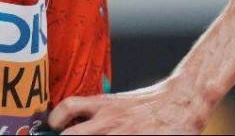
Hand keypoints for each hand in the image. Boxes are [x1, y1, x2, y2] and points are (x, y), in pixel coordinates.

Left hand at [47, 79, 211, 134]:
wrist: (181, 102)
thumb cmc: (150, 102)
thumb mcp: (120, 102)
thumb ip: (100, 111)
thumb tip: (81, 120)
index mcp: (104, 105)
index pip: (69, 107)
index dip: (56, 118)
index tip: (54, 125)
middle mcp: (108, 122)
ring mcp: (120, 135)